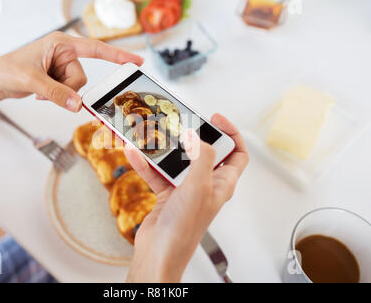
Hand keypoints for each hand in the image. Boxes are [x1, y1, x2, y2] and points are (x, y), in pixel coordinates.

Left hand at [0, 32, 143, 110]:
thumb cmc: (8, 70)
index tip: (136, 61)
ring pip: (76, 87)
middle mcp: (64, 53)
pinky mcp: (58, 78)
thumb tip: (78, 105)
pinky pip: (69, 92)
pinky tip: (41, 92)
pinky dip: (57, 96)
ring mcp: (61, 66)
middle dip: (67, 88)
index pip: (95, 49)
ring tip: (41, 90)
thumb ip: (56, 93)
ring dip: (61, 93)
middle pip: (82, 77)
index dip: (117, 55)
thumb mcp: (32, 80)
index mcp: (61, 44)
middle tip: (46, 90)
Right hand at [125, 114, 248, 282]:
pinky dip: (146, 163)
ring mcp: (185, 189)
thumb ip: (202, 157)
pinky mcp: (166, 194)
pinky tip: (135, 153)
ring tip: (153, 135)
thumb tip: (197, 136)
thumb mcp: (199, 187)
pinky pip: (157, 173)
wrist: (159, 253)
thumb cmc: (184, 229)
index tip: (215, 119)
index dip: (231, 134)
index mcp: (222, 184)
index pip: (237, 154)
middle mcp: (206, 185)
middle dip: (192, 136)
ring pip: (177, 161)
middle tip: (180, 123)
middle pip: (204, 152)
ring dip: (164, 149)